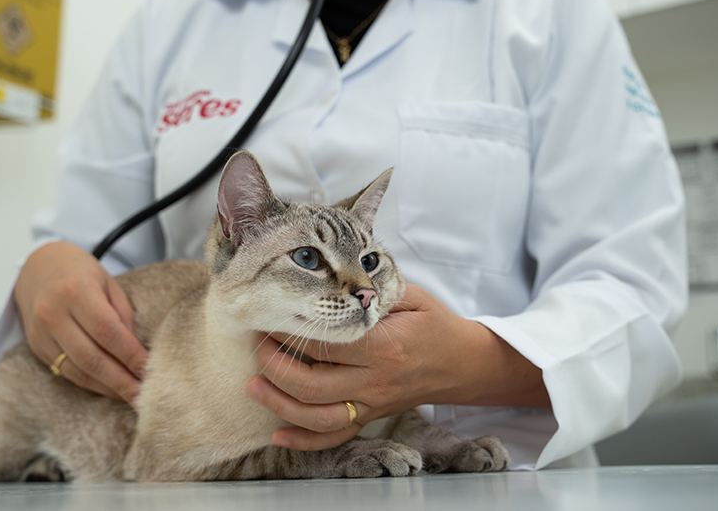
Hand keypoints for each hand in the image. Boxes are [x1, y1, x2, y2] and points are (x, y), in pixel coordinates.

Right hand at [15, 241, 147, 404]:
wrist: (37, 267)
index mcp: (75, 291)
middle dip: (122, 381)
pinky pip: (66, 373)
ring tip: (132, 397)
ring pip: (78, 370)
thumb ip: (124, 314)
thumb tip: (140, 351)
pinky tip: (111, 389)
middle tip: (145, 397)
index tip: (151, 371)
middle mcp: (53, 314)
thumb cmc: (79, 272)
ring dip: (108, 388)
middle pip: (92, 357)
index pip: (107, 332)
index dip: (130, 355)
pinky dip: (91, 384)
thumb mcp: (108, 282)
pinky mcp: (37, 348)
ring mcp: (41, 334)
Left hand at [246, 284, 548, 450]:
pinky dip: (304, 441)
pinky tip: (278, 434)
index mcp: (384, 345)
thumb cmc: (434, 323)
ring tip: (254, 385)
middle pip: (312, 384)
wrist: (463, 363)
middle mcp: (375, 380)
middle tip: (257, 345)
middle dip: (274, 365)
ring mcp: (372, 403)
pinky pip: (335, 436)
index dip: (291, 332)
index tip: (270, 317)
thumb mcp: (410, 295)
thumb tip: (333, 276)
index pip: (325, 344)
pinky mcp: (371, 416)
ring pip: (317, 416)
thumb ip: (373, 288)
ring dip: (279, 404)